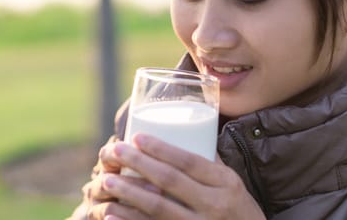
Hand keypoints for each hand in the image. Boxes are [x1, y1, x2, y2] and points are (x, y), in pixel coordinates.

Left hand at [96, 134, 265, 219]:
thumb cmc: (239, 209)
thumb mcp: (233, 183)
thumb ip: (209, 164)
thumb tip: (183, 134)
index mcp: (225, 183)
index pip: (189, 161)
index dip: (161, 148)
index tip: (137, 136)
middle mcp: (214, 205)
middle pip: (170, 181)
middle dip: (139, 163)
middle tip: (116, 150)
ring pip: (158, 208)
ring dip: (129, 193)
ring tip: (107, 179)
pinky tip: (111, 215)